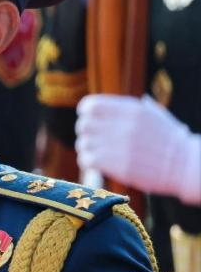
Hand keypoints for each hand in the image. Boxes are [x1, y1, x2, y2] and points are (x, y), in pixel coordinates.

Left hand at [76, 94, 200, 203]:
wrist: (187, 166)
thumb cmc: (170, 141)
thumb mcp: (155, 115)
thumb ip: (131, 108)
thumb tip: (108, 105)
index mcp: (133, 110)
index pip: (91, 105)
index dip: (85, 112)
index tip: (89, 119)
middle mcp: (125, 125)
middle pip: (83, 124)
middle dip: (85, 132)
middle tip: (93, 138)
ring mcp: (122, 146)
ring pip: (83, 143)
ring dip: (86, 148)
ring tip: (97, 152)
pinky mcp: (120, 166)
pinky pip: (88, 160)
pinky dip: (88, 162)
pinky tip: (96, 163)